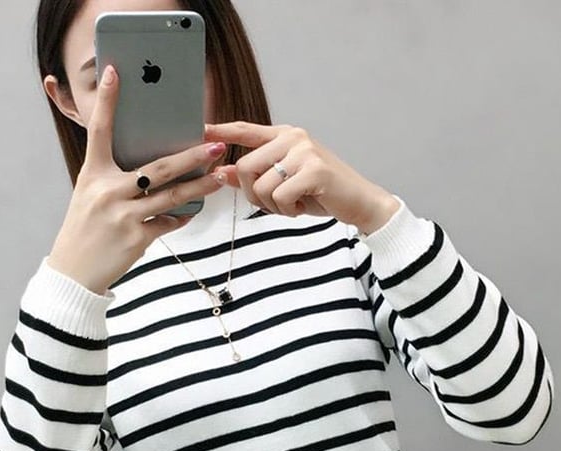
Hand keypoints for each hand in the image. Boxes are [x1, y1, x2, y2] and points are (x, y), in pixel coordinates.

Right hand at [47, 65, 224, 294]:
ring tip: (218, 178)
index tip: (114, 73)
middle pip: (157, 168)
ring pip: (171, 196)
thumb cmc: (84, 230)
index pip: (99, 131)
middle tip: (215, 145)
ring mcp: (123, 215)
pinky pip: (167, 223)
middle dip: (190, 156)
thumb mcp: (89, 196)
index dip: (107, 101)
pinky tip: (189, 212)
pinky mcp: (137, 238)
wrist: (74, 272)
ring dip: (199, 187)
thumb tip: (150, 170)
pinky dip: (179, 217)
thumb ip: (114, 179)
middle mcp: (108, 191)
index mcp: (92, 174)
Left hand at [204, 121, 400, 234]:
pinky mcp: (314, 170)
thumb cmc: (322, 193)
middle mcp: (293, 138)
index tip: (201, 130)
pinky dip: (287, 210)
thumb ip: (253, 177)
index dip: (221, 131)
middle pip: (244, 167)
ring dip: (272, 206)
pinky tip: (303, 207)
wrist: (359, 202)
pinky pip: (280, 196)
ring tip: (293, 205)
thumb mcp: (284, 184)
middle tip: (274, 204)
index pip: (245, 130)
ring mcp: (304, 152)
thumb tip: (220, 173)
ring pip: (260, 185)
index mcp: (285, 136)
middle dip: (252, 195)